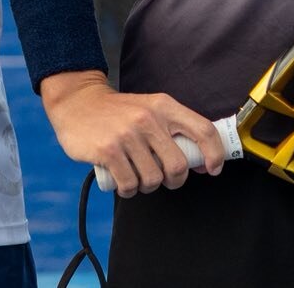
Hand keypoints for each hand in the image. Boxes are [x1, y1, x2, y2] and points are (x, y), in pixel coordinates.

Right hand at [39, 71, 225, 196]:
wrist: (79, 103)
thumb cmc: (120, 112)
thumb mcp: (151, 107)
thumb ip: (175, 127)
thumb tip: (201, 159)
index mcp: (165, 106)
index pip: (203, 130)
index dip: (214, 153)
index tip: (213, 169)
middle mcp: (149, 119)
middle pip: (178, 165)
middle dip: (175, 180)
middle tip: (165, 179)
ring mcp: (128, 135)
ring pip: (153, 179)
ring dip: (148, 186)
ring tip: (138, 177)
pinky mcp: (108, 151)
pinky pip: (129, 184)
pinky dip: (129, 190)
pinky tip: (125, 183)